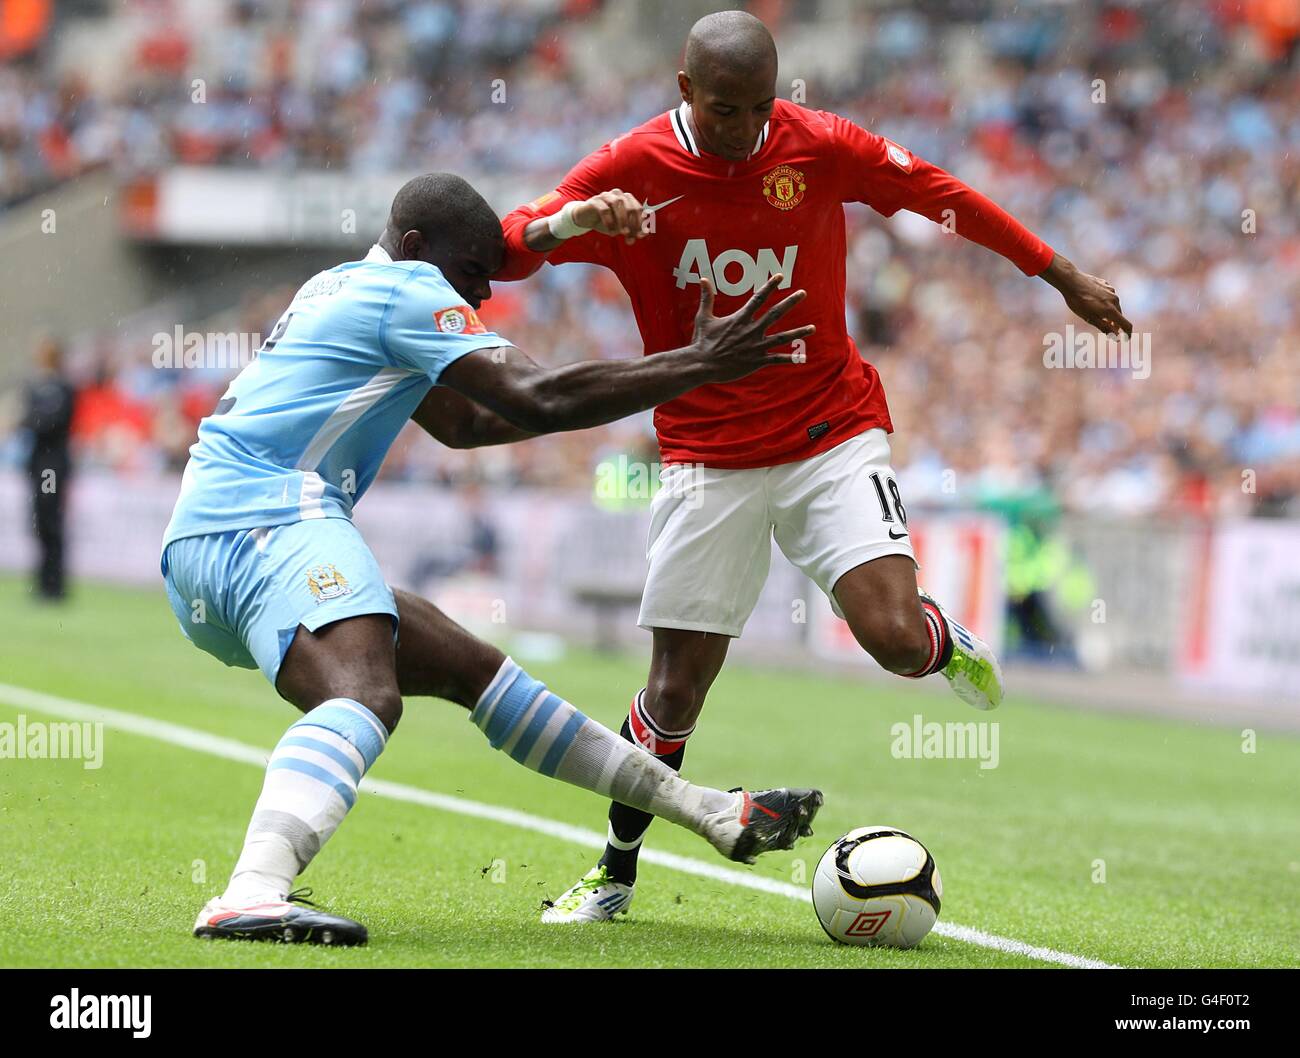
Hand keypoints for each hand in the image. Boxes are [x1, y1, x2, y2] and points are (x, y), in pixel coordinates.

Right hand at [571, 189, 645, 244]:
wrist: (585, 219)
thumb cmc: (605, 222)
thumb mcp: (620, 227)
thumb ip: (632, 229)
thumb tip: (645, 233)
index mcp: (626, 198)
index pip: (638, 208)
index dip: (641, 222)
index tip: (641, 236)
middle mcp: (617, 194)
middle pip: (630, 206)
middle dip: (632, 224)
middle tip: (630, 238)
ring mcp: (605, 196)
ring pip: (618, 204)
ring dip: (622, 220)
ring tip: (623, 234)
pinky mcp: (594, 201)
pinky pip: (604, 209)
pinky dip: (610, 221)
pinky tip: (611, 232)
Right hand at [690, 274, 815, 382]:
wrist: (702, 365)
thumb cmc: (702, 341)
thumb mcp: (703, 317)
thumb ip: (706, 298)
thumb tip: (703, 278)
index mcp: (740, 319)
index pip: (758, 298)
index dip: (770, 286)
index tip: (780, 276)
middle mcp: (751, 331)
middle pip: (775, 313)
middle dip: (790, 302)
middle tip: (803, 293)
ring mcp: (755, 347)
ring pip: (782, 338)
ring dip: (798, 332)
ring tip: (813, 328)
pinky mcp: (756, 361)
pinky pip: (777, 359)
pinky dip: (790, 358)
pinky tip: (803, 358)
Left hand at [1041, 253, 1131, 336]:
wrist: (1071, 281)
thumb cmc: (1078, 302)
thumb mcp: (1089, 318)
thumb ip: (1104, 327)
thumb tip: (1117, 337)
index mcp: (1111, 310)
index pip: (1126, 325)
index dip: (1128, 334)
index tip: (1126, 339)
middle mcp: (1114, 300)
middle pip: (1119, 316)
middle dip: (1115, 323)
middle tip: (1106, 327)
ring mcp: (1111, 291)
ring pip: (1114, 305)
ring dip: (1109, 312)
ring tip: (1096, 313)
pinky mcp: (1107, 285)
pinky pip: (1109, 296)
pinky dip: (1105, 302)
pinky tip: (1094, 301)